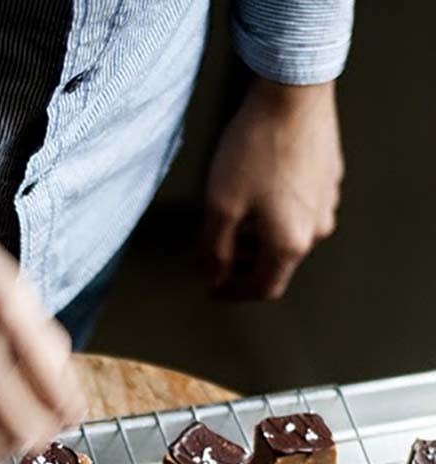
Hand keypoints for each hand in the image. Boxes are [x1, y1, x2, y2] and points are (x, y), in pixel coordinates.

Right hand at [0, 140, 85, 463]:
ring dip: (3, 445)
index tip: (70, 409)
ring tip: (5, 424)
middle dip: (42, 432)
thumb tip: (65, 392)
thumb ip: (42, 339)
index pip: (56, 395)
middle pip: (23, 434)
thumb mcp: (9, 281)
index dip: (71, 411)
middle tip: (41, 418)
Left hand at [204, 77, 342, 299]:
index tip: (214, 284)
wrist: (293, 91)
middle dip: (246, 262)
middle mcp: (317, 229)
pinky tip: (259, 188)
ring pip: (291, 235)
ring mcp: (328, 203)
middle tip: (219, 249)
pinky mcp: (330, 178)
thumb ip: (214, 249)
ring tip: (237, 215)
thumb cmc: (257, 146)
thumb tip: (214, 276)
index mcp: (291, 243)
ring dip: (262, 236)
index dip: (234, 291)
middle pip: (278, 263)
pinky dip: (278, 211)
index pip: (263, 288)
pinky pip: (302, 208)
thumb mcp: (221, 205)